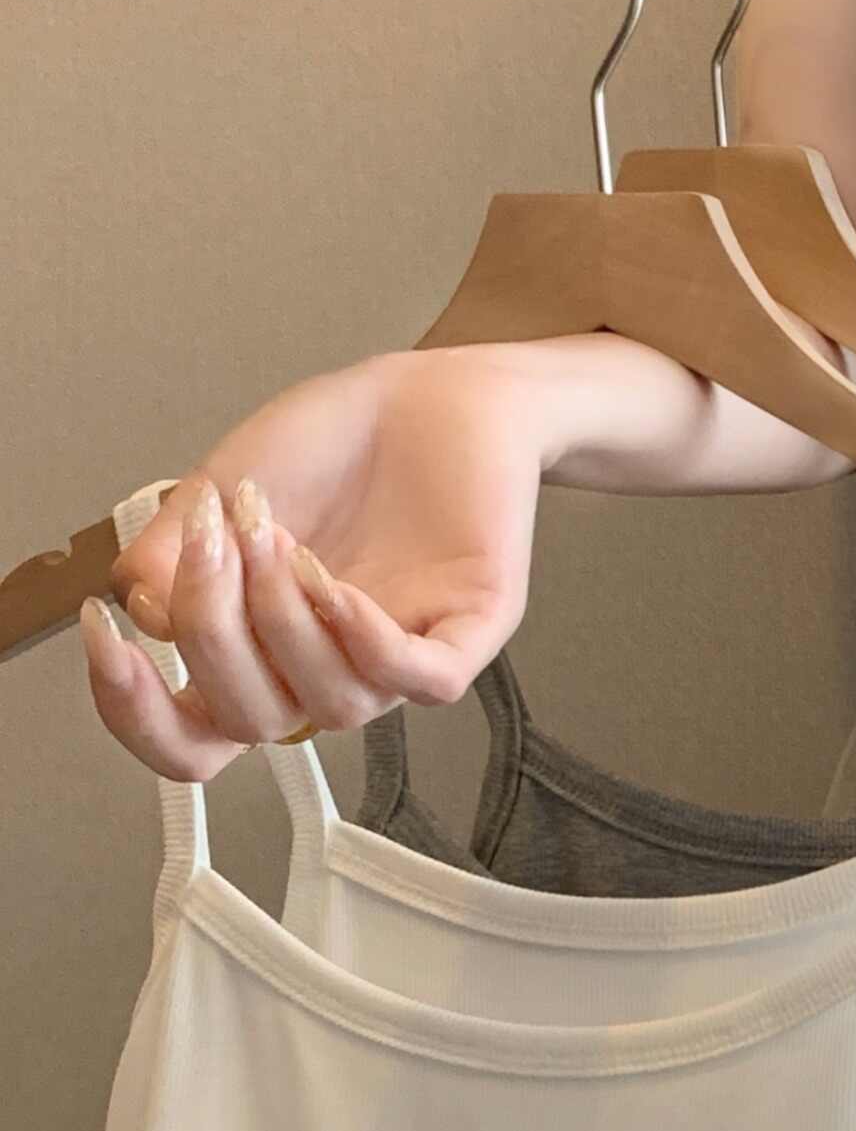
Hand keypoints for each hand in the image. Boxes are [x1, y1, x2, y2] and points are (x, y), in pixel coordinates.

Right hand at [82, 348, 545, 780]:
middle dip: (214, 633)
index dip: (136, 714)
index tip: (108, 639)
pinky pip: (425, 681)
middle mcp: (328, 667)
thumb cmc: (330, 443)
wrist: (424, 390)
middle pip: (252, 722)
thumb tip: (145, 616)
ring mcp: (400, 654)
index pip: (193, 739)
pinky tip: (335, 588)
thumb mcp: (214, 494)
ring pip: (334, 706)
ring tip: (274, 538)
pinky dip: (372, 645)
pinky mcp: (472, 629)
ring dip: (286, 623)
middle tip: (212, 543)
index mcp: (262, 652)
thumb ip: (167, 560)